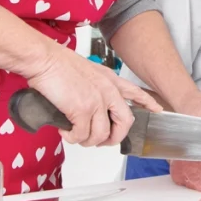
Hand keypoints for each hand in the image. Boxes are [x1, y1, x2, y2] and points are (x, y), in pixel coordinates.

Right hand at [25, 41, 161, 147]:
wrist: (43, 59)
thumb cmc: (57, 63)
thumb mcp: (87, 70)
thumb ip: (96, 86)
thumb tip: (91, 107)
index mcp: (109, 79)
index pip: (135, 92)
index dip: (147, 103)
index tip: (157, 109)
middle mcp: (108, 91)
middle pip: (124, 123)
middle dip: (114, 138)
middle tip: (100, 141)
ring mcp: (97, 101)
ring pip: (101, 135)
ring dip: (87, 140)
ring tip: (75, 135)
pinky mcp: (82, 110)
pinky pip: (82, 136)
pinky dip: (72, 138)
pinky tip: (65, 131)